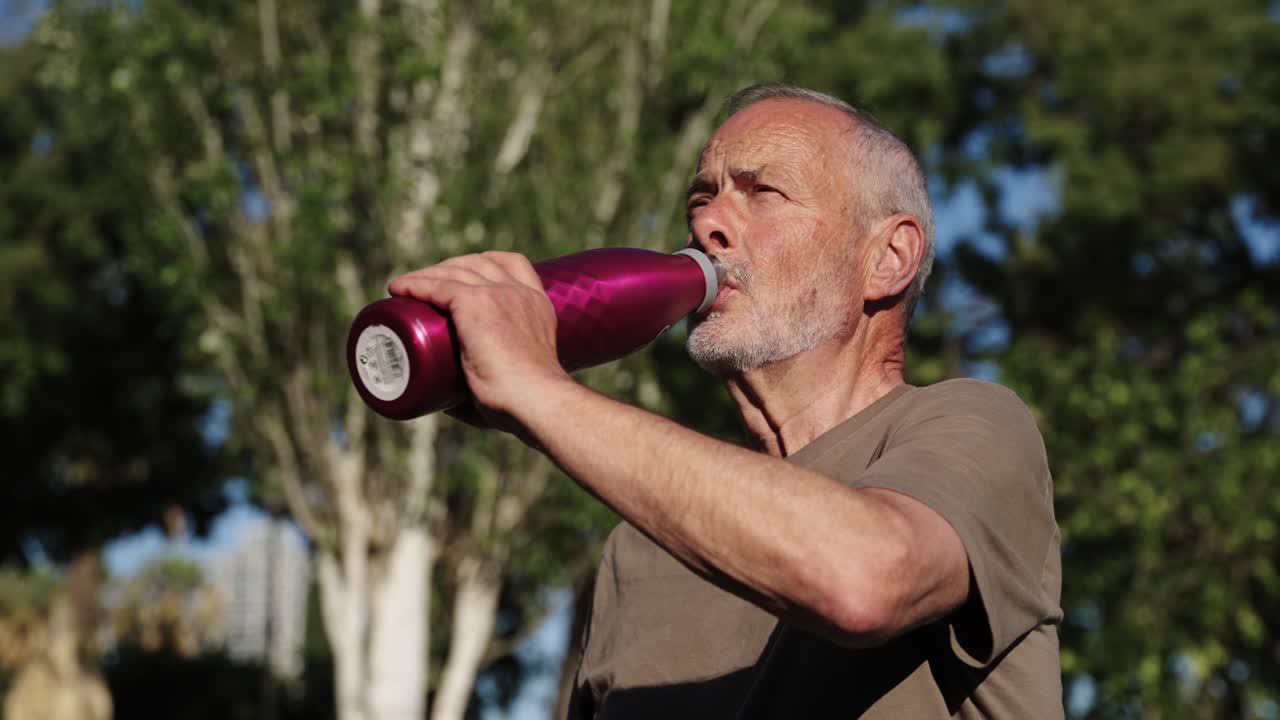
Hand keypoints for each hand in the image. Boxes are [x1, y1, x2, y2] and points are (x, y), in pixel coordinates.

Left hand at [387, 252, 568, 434]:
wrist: (535, 401)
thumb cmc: (524, 405)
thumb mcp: (512, 379)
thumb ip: (483, 386)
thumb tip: (444, 400)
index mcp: (536, 305)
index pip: (512, 264)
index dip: (483, 264)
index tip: (459, 278)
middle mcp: (519, 292)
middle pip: (477, 262)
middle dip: (447, 268)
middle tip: (424, 288)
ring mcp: (498, 294)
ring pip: (454, 271)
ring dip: (426, 275)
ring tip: (404, 289)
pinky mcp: (476, 303)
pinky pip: (438, 285)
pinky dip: (415, 284)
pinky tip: (398, 288)